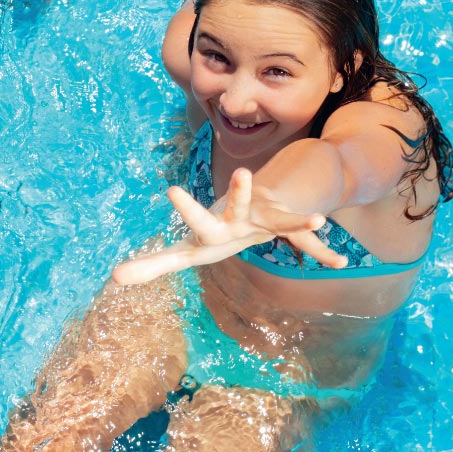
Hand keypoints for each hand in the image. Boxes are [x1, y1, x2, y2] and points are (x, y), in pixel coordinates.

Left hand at [112, 168, 345, 284]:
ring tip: (320, 221)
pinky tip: (340, 263)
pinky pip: (305, 242)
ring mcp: (264, 221)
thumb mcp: (186, 250)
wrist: (257, 208)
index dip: (186, 208)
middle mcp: (238, 219)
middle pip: (236, 209)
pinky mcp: (285, 226)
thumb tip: (112, 278)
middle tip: (242, 173)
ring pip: (279, 218)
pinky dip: (320, 251)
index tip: (171, 188)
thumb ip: (153, 264)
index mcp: (211, 230)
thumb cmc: (216, 232)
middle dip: (237, 195)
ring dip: (297, 220)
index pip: (195, 221)